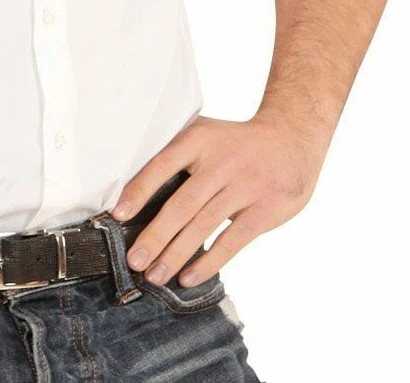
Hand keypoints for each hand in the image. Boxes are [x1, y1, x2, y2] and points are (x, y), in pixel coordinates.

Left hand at [110, 113, 325, 287]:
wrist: (291, 138)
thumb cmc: (235, 143)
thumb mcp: (207, 132)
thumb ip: (177, 152)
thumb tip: (131, 187)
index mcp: (200, 138)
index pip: (163, 164)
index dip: (139, 190)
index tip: (118, 214)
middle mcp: (221, 161)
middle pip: (182, 204)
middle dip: (155, 236)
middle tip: (134, 261)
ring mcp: (245, 186)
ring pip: (203, 226)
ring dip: (176, 254)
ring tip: (155, 276)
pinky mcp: (264, 210)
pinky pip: (231, 241)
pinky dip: (208, 262)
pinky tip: (188, 277)